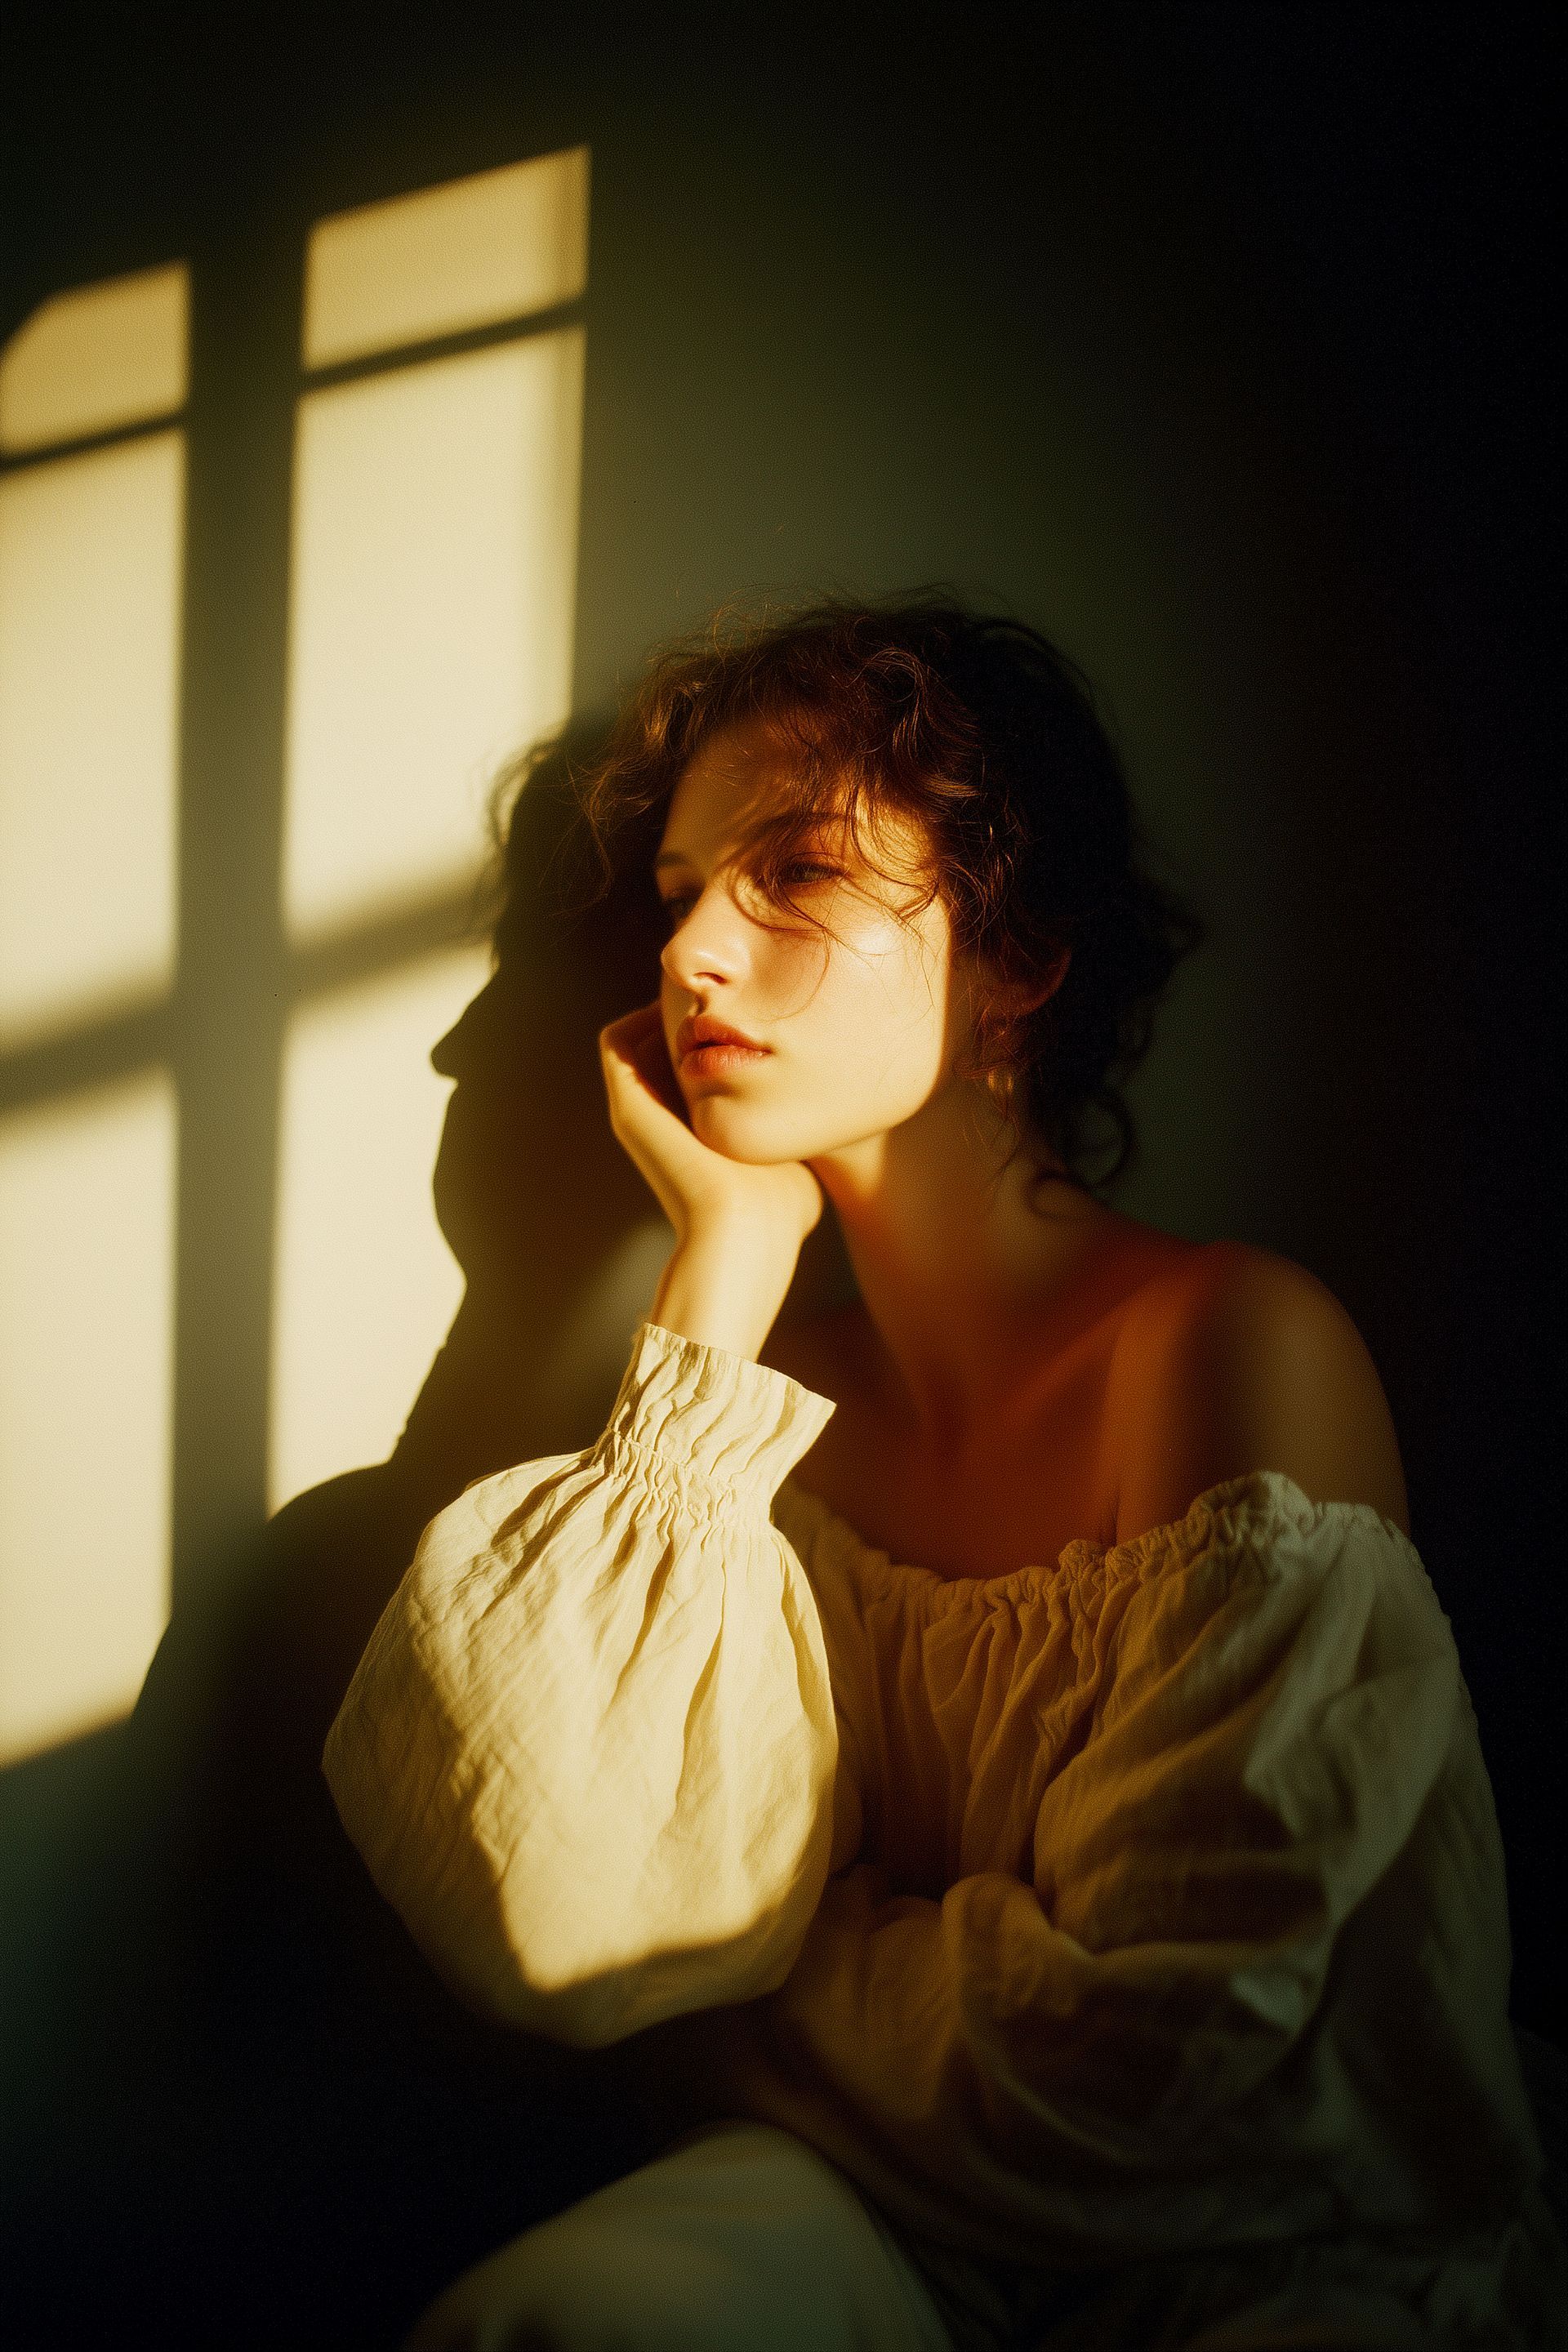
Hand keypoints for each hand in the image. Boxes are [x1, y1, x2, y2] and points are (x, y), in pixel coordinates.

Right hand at [597, 1002, 823, 1252]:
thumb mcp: (792, 1158)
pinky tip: (687, 1003)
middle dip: (691, 1014)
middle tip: (728, 986)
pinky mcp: (627, 1105)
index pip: (691, 1067)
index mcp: (693, 1130)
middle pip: (660, 1045)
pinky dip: (640, 1015)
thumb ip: (795, 1133)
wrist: (746, 1232)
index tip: (752, 1010)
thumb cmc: (779, 1210)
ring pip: (635, 1038)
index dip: (715, 1034)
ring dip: (663, 1009)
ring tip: (707, 988)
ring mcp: (638, 1112)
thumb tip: (824, 1119)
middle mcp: (659, 1119)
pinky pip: (615, 1042)